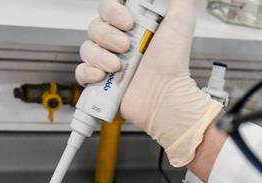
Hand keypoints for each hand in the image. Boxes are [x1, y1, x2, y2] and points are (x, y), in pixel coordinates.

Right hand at [76, 0, 222, 166]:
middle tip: (126, 46)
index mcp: (133, 25)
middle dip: (108, 34)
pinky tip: (102, 76)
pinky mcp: (100, 82)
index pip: (109, 6)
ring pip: (87, 47)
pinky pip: (81, 71)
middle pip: (96, 25)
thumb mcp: (181, 19)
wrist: (166, 95)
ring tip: (118, 66)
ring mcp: (108, 61)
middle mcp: (118, 41)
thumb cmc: (174, 62)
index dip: (113, 9)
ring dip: (100, 55)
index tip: (128, 20)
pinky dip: (88, 72)